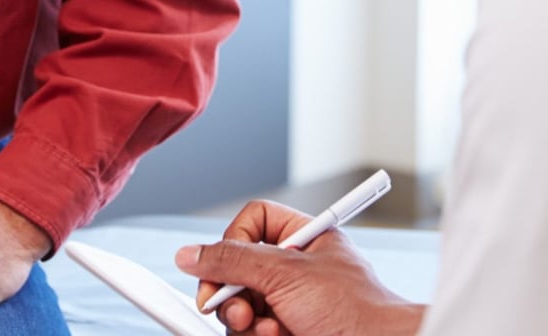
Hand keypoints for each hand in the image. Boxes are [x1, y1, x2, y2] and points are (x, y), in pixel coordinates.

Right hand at [176, 200, 424, 335]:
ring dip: (246, 322)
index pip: (253, 222)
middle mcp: (294, 271)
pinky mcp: (284, 333)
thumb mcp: (286, 273)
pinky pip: (250, 333)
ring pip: (239, 307)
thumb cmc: (356, 309)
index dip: (234, 240)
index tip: (224, 265)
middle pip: (236, 271)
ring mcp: (290, 305)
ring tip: (270, 329)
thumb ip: (233, 261)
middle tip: (237, 309)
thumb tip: (190, 254)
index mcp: (304, 240)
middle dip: (232, 293)